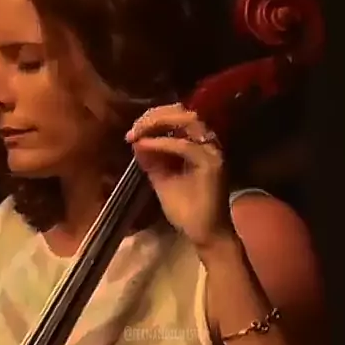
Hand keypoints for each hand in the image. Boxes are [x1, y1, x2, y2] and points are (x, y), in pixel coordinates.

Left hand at [125, 103, 235, 249]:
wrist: (204, 233)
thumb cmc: (186, 210)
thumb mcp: (162, 179)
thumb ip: (151, 160)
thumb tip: (136, 141)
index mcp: (197, 144)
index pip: (176, 116)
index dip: (152, 118)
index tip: (132, 132)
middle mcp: (207, 142)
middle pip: (181, 111)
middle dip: (153, 116)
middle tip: (133, 129)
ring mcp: (212, 152)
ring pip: (187, 120)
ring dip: (158, 123)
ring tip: (138, 133)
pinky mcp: (212, 164)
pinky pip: (184, 146)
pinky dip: (162, 143)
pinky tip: (145, 146)